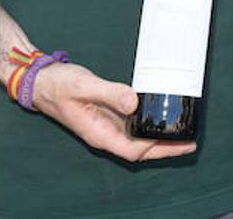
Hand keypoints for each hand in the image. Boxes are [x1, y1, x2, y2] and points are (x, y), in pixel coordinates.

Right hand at [30, 62, 195, 160]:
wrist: (42, 82)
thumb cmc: (59, 85)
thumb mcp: (85, 86)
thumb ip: (110, 93)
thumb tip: (134, 103)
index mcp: (98, 133)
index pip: (132, 150)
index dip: (156, 149)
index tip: (179, 142)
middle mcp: (104, 134)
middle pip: (139, 149)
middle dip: (165, 148)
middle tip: (191, 142)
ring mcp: (106, 126)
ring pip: (137, 139)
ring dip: (159, 138)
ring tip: (182, 132)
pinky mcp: (108, 115)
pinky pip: (132, 125)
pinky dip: (148, 124)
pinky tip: (160, 117)